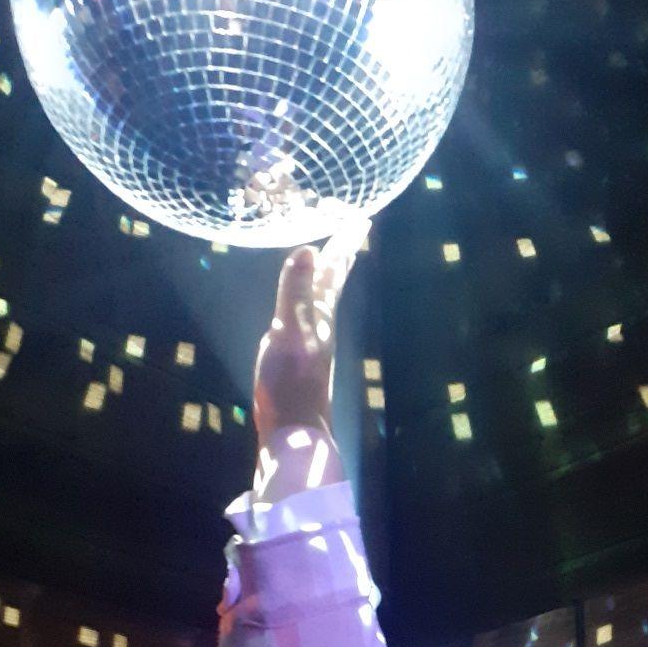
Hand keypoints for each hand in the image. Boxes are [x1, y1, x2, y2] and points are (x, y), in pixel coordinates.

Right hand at [252, 216, 369, 445]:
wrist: (293, 431)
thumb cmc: (289, 383)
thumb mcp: (289, 333)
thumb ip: (295, 293)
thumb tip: (308, 247)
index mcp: (320, 314)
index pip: (334, 269)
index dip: (343, 242)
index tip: (359, 216)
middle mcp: (321, 323)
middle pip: (335, 280)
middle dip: (342, 252)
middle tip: (354, 229)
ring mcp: (312, 341)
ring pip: (324, 296)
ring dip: (329, 273)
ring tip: (333, 256)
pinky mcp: (299, 356)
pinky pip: (308, 313)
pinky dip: (309, 297)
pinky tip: (307, 305)